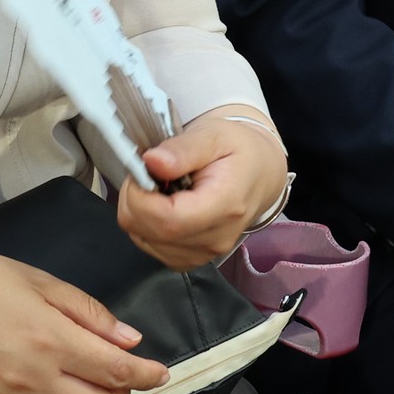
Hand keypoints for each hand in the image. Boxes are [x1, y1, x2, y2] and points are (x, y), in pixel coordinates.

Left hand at [116, 109, 286, 267]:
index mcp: (226, 205)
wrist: (259, 173)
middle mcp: (216, 238)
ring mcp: (204, 253)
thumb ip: (183, 149)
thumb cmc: (238, 152)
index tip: (141, 170)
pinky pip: (152, 247)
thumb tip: (152, 161)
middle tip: (148, 173)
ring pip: (144, 240)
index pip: (168, 220)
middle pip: (150, 232)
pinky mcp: (191, 259)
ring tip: (159, 188)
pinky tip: (161, 205)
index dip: (140, 196)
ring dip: (139, 212)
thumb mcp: (214, 135)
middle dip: (134, 199)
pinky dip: (146, 225)